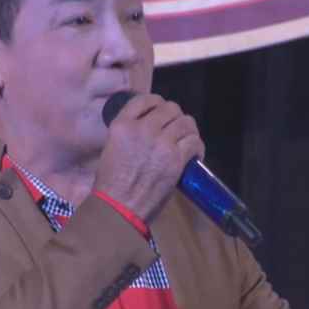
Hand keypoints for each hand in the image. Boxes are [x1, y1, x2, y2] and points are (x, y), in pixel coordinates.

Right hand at [94, 94, 204, 223]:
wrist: (119, 208)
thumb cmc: (111, 184)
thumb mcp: (111, 148)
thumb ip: (128, 134)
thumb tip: (146, 129)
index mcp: (122, 125)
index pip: (145, 100)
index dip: (157, 103)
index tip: (161, 112)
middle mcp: (143, 128)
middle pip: (170, 108)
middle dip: (175, 116)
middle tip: (176, 129)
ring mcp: (162, 143)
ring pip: (186, 122)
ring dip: (188, 130)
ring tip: (187, 139)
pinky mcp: (176, 159)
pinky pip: (194, 142)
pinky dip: (197, 147)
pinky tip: (194, 154)